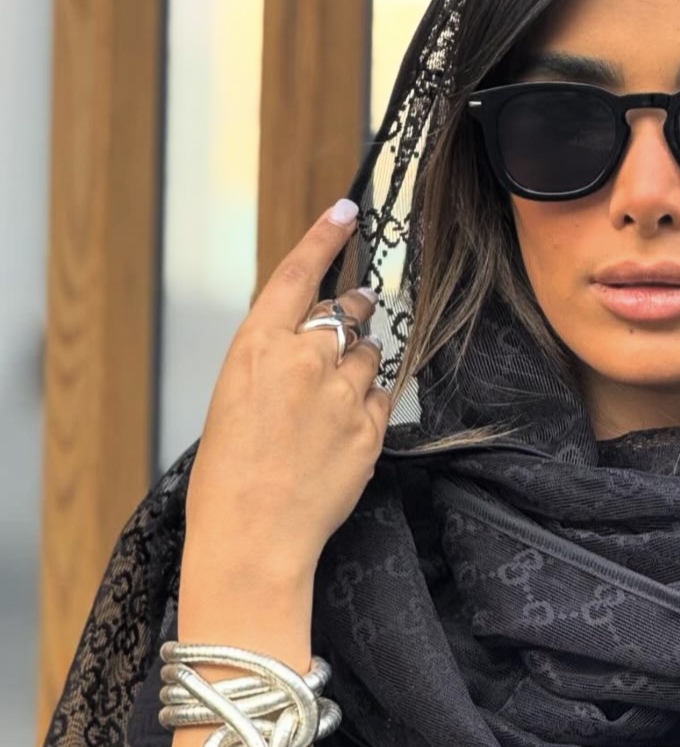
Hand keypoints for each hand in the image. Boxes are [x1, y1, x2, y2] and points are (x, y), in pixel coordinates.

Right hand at [183, 201, 391, 582]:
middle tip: (345, 335)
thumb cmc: (230, 476)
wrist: (254, 535)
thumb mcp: (234, 399)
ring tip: (331, 407)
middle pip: (347, 313)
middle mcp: (304, 360)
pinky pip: (383, 398)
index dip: (325, 238)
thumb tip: (314, 344)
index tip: (348, 211)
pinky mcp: (371, 429)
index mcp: (257, 346)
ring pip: (370, 355)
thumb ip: (274, 361)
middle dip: (351, 318)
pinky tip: (344, 435)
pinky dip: (370, 407)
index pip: (299, 274)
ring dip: (360, 367)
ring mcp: (343, 394)